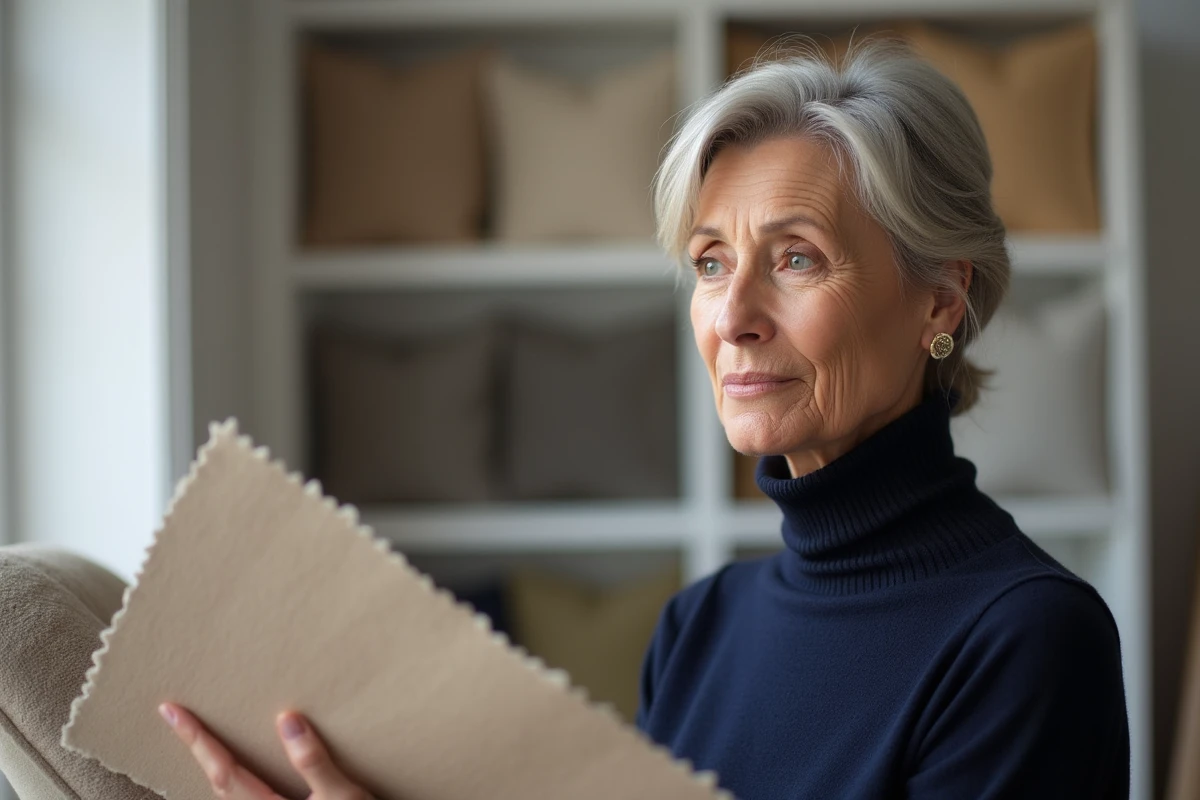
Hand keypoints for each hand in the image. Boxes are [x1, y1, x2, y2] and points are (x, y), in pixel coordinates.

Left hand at [159, 702, 371, 798]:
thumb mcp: (341, 797)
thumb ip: (313, 762)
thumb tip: (286, 721)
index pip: (223, 769)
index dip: (196, 739)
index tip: (172, 712)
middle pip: (217, 783)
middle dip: (197, 749)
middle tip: (178, 719)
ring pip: (227, 797)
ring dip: (214, 766)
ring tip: (204, 741)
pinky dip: (233, 781)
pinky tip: (242, 772)